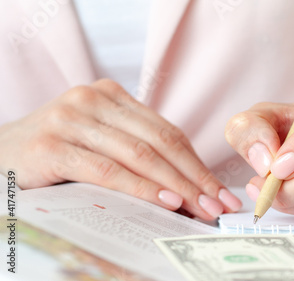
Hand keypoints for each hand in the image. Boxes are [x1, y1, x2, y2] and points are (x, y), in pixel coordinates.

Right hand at [0, 79, 240, 219]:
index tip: (218, 191)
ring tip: (200, 208)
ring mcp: (71, 118)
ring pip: (139, 155)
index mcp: (111, 95)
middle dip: (195, 177)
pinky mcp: (53, 145)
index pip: (167, 131)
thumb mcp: (100, 141)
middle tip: (217, 204)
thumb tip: (187, 188)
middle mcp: (93, 99)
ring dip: (176, 185)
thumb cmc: (58, 153)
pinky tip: (166, 201)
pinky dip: (142, 187)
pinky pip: (109, 170)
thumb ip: (137, 152)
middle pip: (160, 141)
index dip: (198, 163)